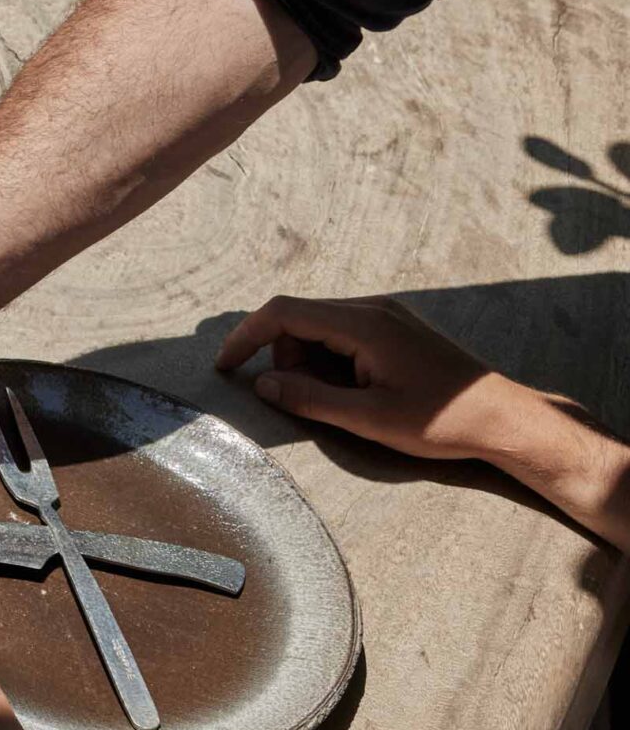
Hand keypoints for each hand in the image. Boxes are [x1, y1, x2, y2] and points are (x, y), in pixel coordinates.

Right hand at [215, 294, 522, 463]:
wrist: (506, 418)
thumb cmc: (442, 422)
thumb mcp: (369, 419)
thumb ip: (309, 398)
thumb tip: (262, 384)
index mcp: (364, 324)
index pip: (283, 313)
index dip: (245, 336)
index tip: (224, 368)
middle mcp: (374, 308)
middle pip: (300, 319)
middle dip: (285, 358)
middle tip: (305, 402)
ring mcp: (388, 314)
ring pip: (320, 326)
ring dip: (310, 362)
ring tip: (341, 402)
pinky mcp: (397, 327)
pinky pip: (344, 333)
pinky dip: (332, 360)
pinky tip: (356, 390)